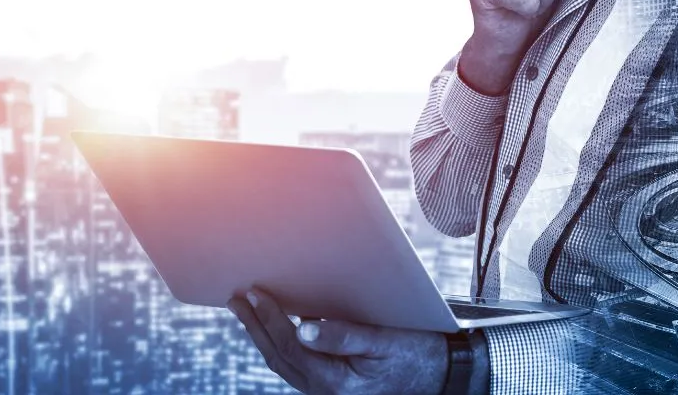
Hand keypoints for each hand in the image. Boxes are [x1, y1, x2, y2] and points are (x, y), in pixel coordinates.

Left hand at [228, 288, 448, 394]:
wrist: (441, 375)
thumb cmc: (417, 354)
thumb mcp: (384, 341)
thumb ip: (344, 336)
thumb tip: (303, 327)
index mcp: (337, 383)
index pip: (291, 348)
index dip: (269, 320)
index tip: (254, 293)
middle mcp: (326, 392)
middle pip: (279, 358)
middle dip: (255, 327)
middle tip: (236, 298)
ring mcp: (326, 392)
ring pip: (284, 363)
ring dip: (262, 335)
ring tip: (246, 308)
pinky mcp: (330, 385)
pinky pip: (296, 364)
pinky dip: (280, 343)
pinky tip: (274, 324)